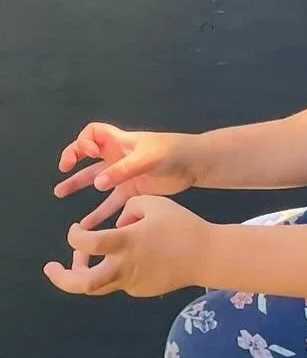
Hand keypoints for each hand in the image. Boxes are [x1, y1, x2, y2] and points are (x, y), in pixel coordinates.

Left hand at [44, 196, 209, 297]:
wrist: (208, 256)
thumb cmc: (182, 226)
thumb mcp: (154, 203)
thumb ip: (128, 209)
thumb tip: (118, 224)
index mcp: (125, 242)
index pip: (85, 243)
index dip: (73, 236)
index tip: (76, 230)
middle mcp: (124, 266)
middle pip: (82, 284)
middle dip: (61, 278)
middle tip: (52, 268)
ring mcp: (132, 281)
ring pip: (97, 286)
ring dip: (84, 274)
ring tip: (84, 261)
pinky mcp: (141, 290)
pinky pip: (121, 281)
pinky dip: (117, 270)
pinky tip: (134, 259)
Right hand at [54, 123, 202, 229]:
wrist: (196, 164)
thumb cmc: (172, 152)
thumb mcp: (147, 158)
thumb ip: (122, 170)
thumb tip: (97, 184)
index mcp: (119, 142)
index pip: (93, 133)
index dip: (84, 140)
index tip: (87, 153)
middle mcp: (117, 156)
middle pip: (88, 157)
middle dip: (72, 161)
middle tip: (62, 171)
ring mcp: (124, 174)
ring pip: (96, 180)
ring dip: (78, 186)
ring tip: (59, 193)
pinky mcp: (133, 190)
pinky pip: (113, 201)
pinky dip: (104, 212)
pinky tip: (93, 224)